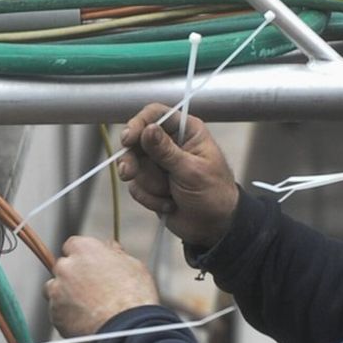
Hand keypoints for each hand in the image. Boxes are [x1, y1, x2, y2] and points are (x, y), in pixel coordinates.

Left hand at [45, 236, 159, 342]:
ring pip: (54, 289)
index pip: (73, 245)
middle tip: (93, 289)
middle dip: (73, 275)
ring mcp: (57, 291)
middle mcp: (66, 267)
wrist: (128, 330)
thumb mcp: (133, 266)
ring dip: (66, 294)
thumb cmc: (135, 296)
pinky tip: (86, 321)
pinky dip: (68, 315)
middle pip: (62, 267)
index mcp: (85, 249)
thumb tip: (110, 247)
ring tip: (88, 307)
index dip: (83, 256)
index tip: (92, 265)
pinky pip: (58, 312)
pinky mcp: (55, 314)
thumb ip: (116, 254)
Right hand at [118, 104, 238, 248]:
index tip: (128, 140)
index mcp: (187, 131)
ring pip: (134, 165)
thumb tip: (147, 129)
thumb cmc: (214, 194)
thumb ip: (166, 151)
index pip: (155, 114)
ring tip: (168, 195)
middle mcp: (171, 143)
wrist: (214, 227)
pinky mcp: (152, 183)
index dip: (138, 124)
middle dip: (132, 160)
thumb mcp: (192, 171)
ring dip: (149, 185)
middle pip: (136, 140)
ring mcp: (159, 164)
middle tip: (127, 173)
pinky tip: (170, 204)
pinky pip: (136, 187)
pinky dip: (150, 198)